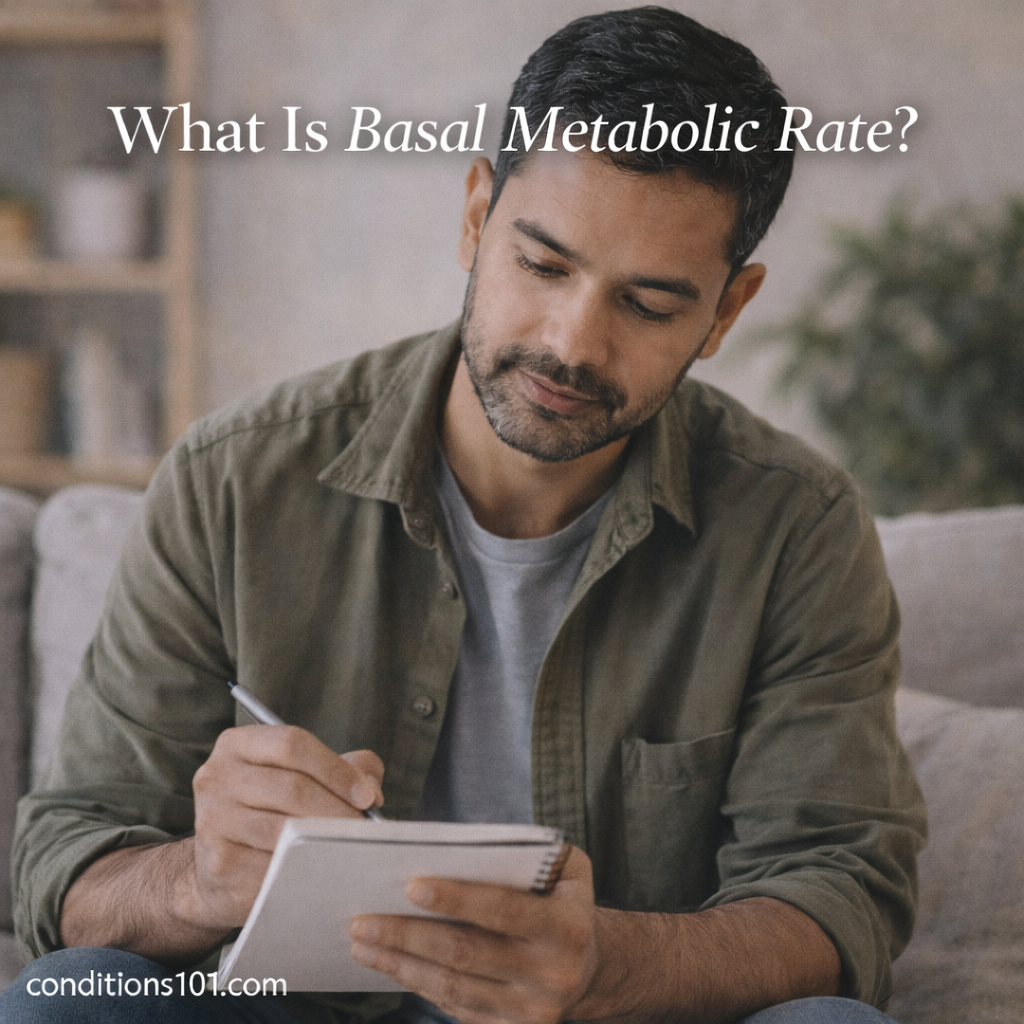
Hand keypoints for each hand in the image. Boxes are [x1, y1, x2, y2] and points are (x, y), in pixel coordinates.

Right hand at [185, 725, 383, 931]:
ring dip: (325, 841)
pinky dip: (303, 870)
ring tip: (351, 848)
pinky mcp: (217, 864)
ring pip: (283, 830)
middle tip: (366, 829)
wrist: (220, 866)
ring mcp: (212, 821)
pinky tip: (322, 872)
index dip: (336, 769)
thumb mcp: (304, 775)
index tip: (367, 795)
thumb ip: (346, 767)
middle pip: (292, 788)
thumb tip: (370, 789)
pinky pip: (271, 867)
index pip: (292, 744)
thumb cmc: (273, 810)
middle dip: (338, 810)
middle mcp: (216, 777)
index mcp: (237, 745)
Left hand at [349, 846, 599, 1023]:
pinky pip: (456, 1008)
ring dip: (401, 965)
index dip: (456, 899)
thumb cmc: (565, 901)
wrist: (589, 967)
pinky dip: (419, 985)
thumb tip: (469, 846)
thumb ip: (532, 853)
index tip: (410, 886)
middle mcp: (551, 973)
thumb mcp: (568, 869)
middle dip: (407, 936)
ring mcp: (531, 1010)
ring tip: (362, 943)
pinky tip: (392, 964)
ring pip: (453, 987)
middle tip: (362, 920)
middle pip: (466, 953)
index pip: (502, 910)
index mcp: (566, 925)